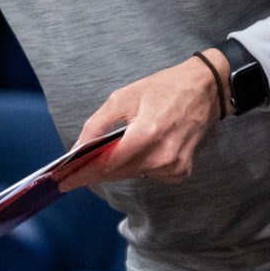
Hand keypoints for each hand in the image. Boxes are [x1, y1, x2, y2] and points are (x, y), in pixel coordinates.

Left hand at [59, 54, 226, 189]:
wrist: (206, 89)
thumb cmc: (164, 89)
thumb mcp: (124, 97)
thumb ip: (98, 124)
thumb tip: (77, 147)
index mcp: (148, 133)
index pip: (108, 163)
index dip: (83, 174)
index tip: (63, 182)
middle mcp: (163, 155)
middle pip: (118, 173)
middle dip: (94, 173)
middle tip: (71, 175)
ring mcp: (175, 166)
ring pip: (133, 174)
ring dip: (119, 167)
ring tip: (110, 153)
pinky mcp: (182, 172)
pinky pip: (150, 174)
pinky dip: (140, 165)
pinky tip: (143, 149)